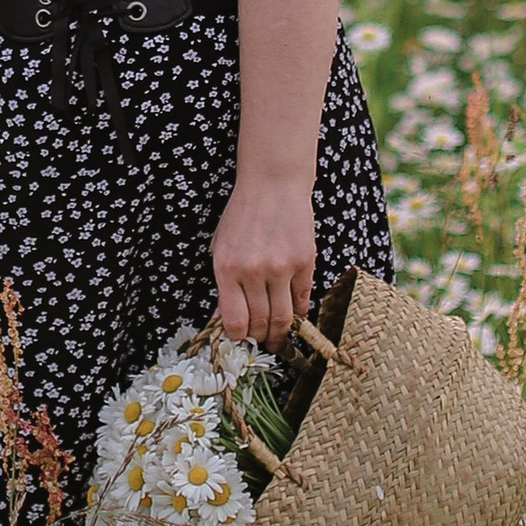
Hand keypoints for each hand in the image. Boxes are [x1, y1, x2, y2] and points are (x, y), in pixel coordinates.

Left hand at [213, 177, 315, 343]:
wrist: (273, 183)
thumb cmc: (242, 214)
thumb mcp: (221, 247)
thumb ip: (222, 286)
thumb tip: (223, 321)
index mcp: (226, 269)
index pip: (234, 322)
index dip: (238, 337)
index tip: (241, 339)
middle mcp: (253, 271)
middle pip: (260, 324)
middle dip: (260, 339)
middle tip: (261, 342)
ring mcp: (282, 268)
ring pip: (283, 318)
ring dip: (280, 334)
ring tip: (277, 338)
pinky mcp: (305, 263)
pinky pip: (302, 300)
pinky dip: (298, 314)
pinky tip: (294, 317)